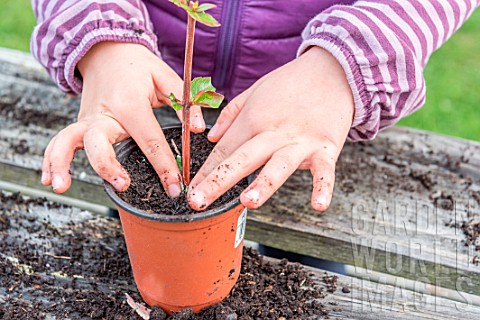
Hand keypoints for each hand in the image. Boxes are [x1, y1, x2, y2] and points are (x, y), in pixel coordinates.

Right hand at [41, 42, 204, 196]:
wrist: (109, 52)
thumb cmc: (139, 66)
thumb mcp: (166, 76)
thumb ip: (184, 102)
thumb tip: (198, 129)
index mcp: (129, 102)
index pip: (149, 139)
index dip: (164, 166)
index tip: (175, 186)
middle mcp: (104, 113)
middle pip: (99, 141)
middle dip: (108, 166)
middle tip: (124, 184)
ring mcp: (89, 119)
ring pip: (70, 141)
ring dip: (63, 163)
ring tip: (61, 186)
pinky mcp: (82, 126)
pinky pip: (62, 142)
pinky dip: (53, 159)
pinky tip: (51, 179)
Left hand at [187, 47, 353, 210]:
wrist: (333, 68)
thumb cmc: (291, 82)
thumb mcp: (254, 90)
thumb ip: (231, 115)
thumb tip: (213, 138)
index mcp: (254, 118)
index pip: (224, 150)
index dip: (205, 171)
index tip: (191, 191)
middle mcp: (274, 131)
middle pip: (242, 159)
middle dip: (218, 181)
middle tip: (197, 201)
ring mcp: (301, 141)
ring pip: (279, 166)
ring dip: (263, 184)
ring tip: (247, 202)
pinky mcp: (327, 147)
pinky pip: (325, 171)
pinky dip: (323, 187)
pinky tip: (318, 205)